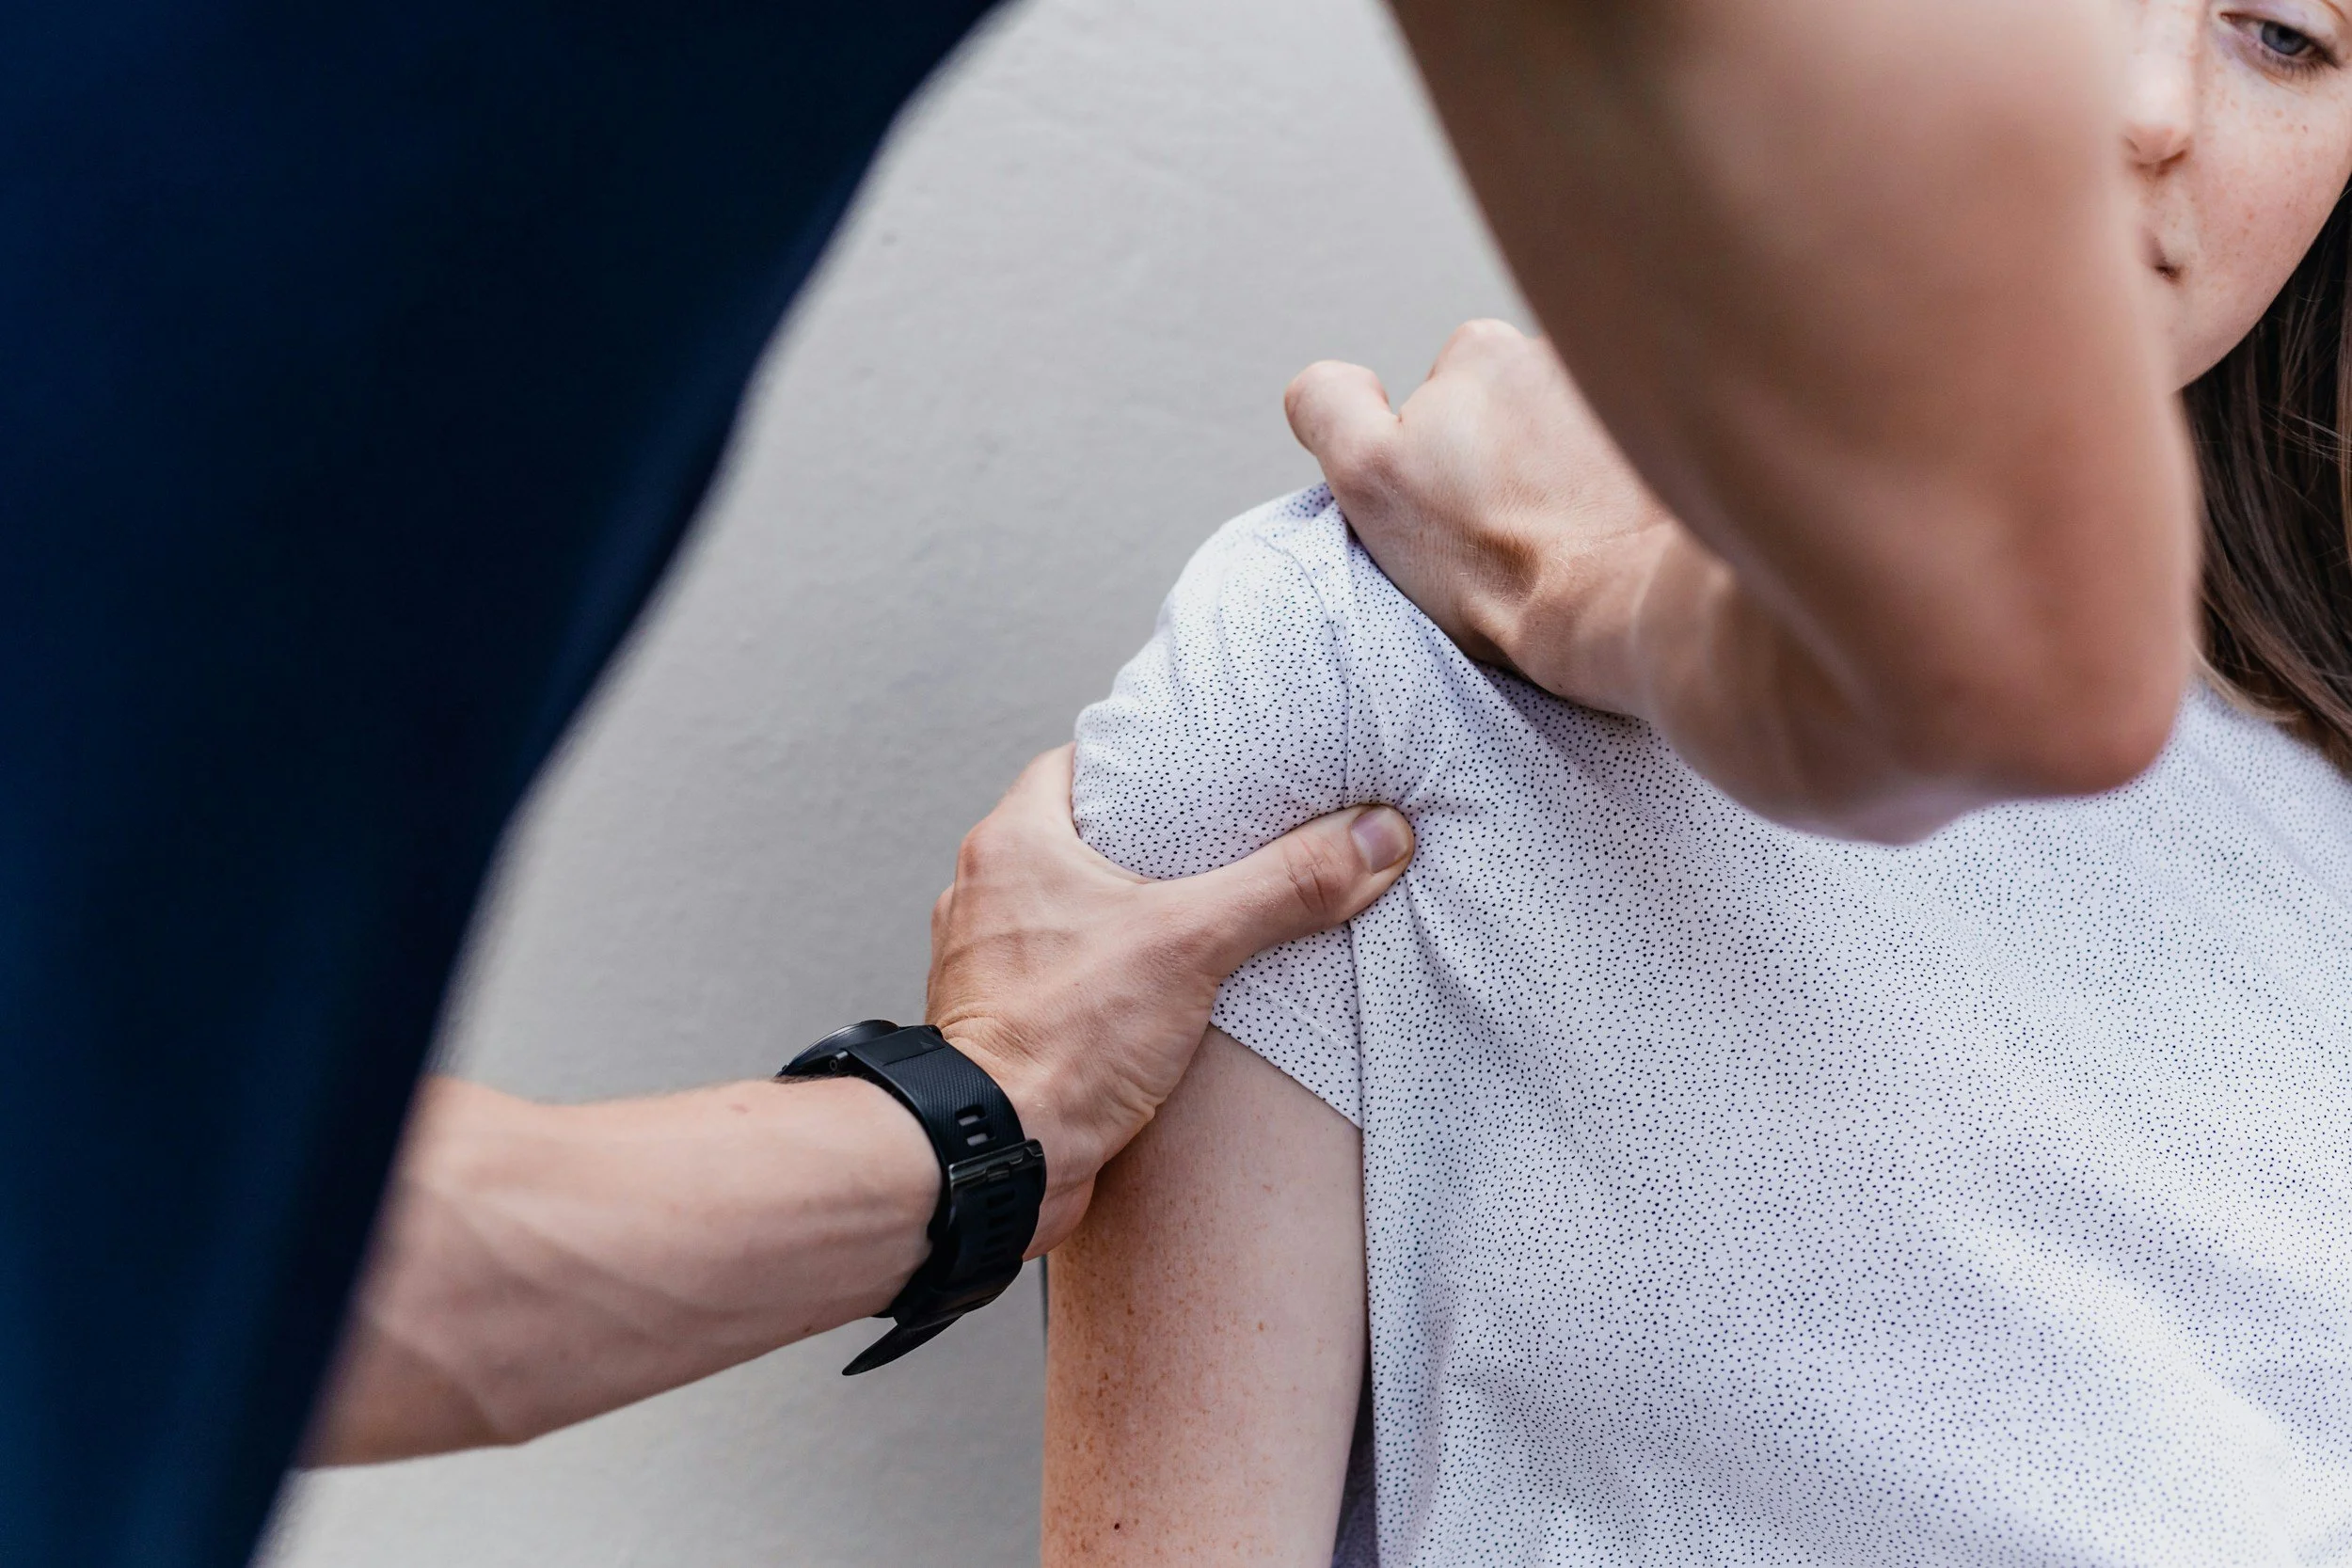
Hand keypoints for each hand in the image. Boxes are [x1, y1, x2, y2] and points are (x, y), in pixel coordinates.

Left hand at [926, 745, 1411, 1252]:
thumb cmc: (1060, 1041)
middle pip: (1080, 838)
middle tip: (1223, 840)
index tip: (1201, 767)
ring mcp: (989, 962)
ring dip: (1130, 914)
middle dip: (1150, 842)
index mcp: (1013, 843)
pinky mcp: (1005, 1023)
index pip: (1077, 765)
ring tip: (1205, 913)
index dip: (1141, 760)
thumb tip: (1376, 837)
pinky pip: (1066, 975)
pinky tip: (1164, 990)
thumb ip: (1287, 884)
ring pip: (1071, 911)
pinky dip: (1112, 974)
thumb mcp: (1193, 943)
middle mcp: (987, 893)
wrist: (997, 1158)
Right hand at [1285, 318, 1683, 718]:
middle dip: (1505, 461)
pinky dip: (1619, 489)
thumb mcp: (1374, 478)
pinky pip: (1631, 457)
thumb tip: (1330, 383)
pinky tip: (1614, 535)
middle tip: (1511, 532)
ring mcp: (1629, 391)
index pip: (1437, 396)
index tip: (1456, 507)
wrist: (1624, 606)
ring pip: (1570, 434)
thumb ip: (1330, 407)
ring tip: (1568, 540)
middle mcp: (1557, 351)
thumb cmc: (1497, 560)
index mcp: (1479, 352)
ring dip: (1565, 474)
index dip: (1433, 458)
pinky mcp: (1680, 436)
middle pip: (1510, 412)